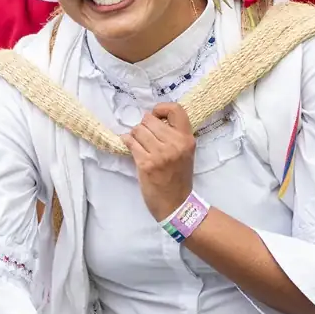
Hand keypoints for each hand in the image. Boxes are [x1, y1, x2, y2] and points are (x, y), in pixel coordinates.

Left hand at [123, 103, 195, 220]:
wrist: (176, 203)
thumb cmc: (179, 177)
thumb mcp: (186, 152)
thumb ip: (175, 135)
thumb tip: (154, 118)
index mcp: (187, 139)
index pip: (175, 109)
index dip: (161, 109)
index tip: (156, 117)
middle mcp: (175, 144)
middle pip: (150, 119)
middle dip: (143, 125)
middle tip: (145, 136)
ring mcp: (160, 154)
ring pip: (138, 130)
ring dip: (135, 135)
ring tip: (139, 143)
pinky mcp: (146, 164)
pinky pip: (130, 143)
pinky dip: (127, 142)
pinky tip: (131, 146)